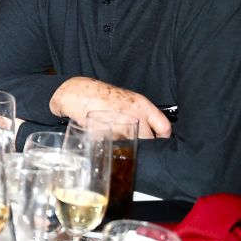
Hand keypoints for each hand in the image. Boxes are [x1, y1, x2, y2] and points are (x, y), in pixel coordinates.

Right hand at [50, 77, 171, 137]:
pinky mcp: (106, 135)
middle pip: (148, 140)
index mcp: (141, 105)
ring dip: (127, 147)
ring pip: (132, 146)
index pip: (164, 127)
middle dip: (142, 143)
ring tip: (118, 141)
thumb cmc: (100, 95)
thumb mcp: (127, 99)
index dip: (163, 138)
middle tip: (135, 143)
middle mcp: (133, 115)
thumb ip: (141, 114)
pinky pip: (115, 147)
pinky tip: (106, 140)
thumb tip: (152, 132)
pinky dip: (112, 147)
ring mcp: (120, 126)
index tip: (159, 141)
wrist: (77, 93)